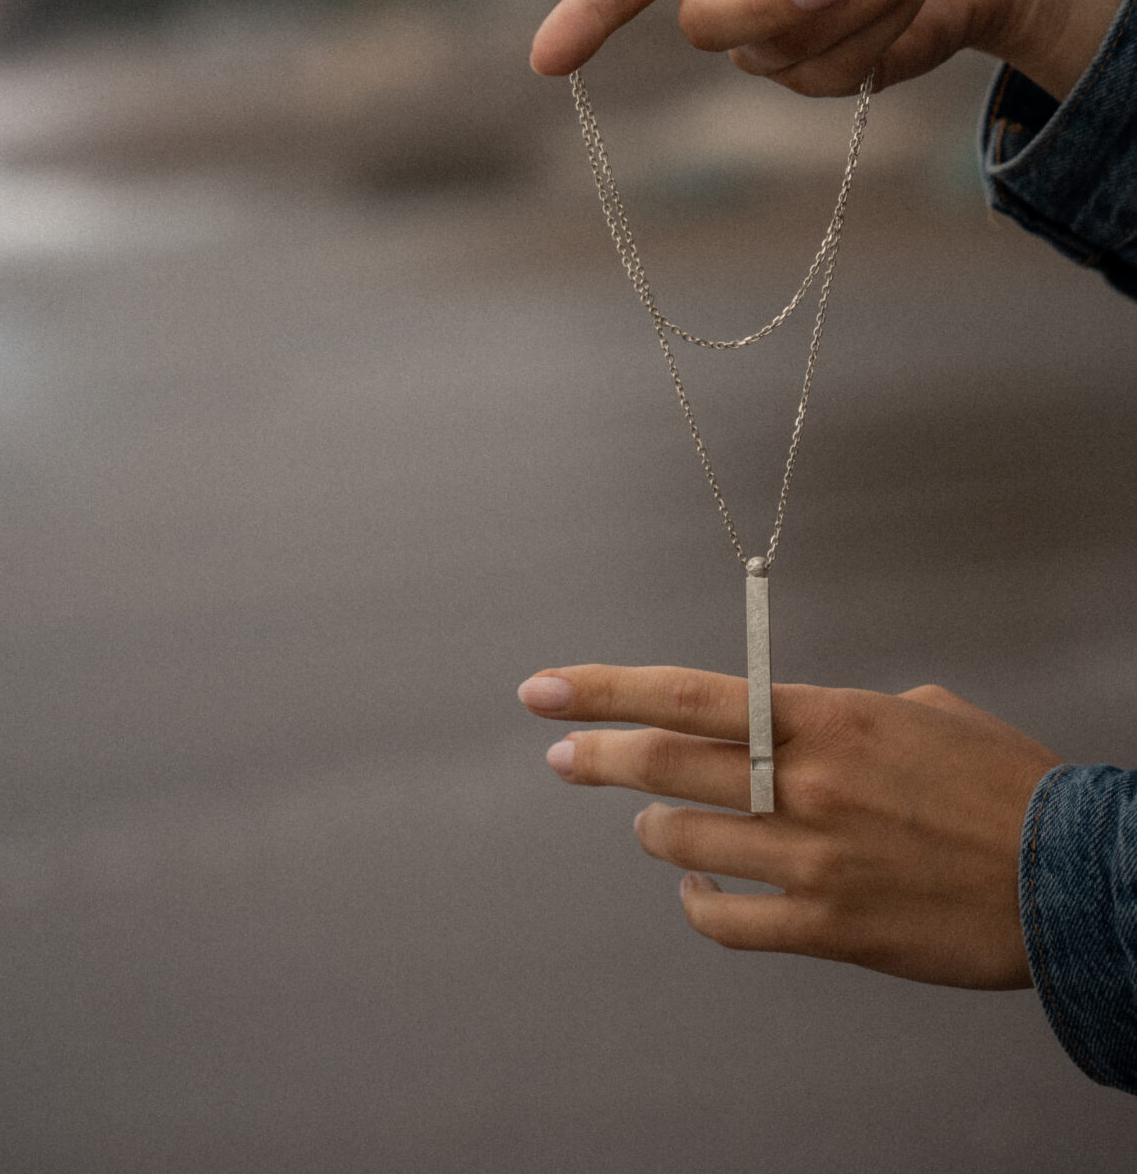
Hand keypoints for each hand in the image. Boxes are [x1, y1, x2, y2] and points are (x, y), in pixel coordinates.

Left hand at [517, 662, 1062, 988]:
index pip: (688, 695)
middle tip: (559, 756)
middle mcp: (804, 785)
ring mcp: (811, 860)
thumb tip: (809, 721)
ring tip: (649, 824)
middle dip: (596, 757)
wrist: (1070, 877)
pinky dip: (696, 901)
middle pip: (664, 766)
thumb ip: (847, 714)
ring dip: (652, 829)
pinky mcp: (828, 927)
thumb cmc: (1003, 784)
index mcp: (825, 719)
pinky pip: (727, 920)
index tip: (545, 688)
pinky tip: (695, 886)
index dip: (606, 690)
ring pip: (683, 841)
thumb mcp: (926, 712)